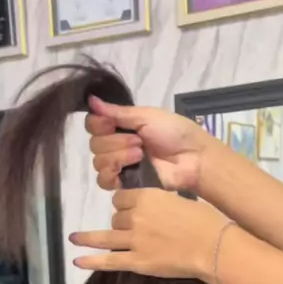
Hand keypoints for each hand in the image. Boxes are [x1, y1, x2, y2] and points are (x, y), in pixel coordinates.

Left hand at [69, 188, 226, 281]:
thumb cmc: (204, 221)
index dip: (125, 204)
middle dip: (122, 223)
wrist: (211, 246)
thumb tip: (154, 208)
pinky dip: (92, 261)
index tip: (130, 209)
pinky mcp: (137, 262)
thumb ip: (160, 203)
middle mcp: (135, 216)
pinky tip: (77, 260)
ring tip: (75, 238)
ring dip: (91, 237)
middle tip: (133, 230)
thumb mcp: (179, 200)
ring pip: (108, 236)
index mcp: (146, 197)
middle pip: (116, 218)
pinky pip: (109, 261)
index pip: (122, 198)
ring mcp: (134, 240)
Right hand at [86, 98, 209, 191]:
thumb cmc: (173, 132)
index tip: (111, 124)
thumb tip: (91, 99)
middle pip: (94, 145)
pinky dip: (111, 173)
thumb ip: (118, 112)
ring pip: (98, 162)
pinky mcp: (125, 184)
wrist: (192, 158)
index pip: (92, 125)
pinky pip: (103, 181)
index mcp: (121, 126)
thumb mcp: (146, 116)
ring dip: (118, 156)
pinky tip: (128, 169)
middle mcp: (116, 145)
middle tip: (139, 142)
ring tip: (140, 155)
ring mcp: (120, 165)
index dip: (98, 125)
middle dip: (115, 142)